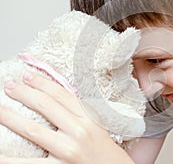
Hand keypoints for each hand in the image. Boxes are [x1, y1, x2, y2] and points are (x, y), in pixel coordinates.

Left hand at [0, 72, 133, 163]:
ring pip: (33, 130)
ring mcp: (68, 150)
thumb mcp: (96, 125)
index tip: (28, 76)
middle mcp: (79, 131)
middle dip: (24, 93)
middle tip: (9, 86)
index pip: (62, 94)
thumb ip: (79, 112)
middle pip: (46, 106)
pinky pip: (28, 163)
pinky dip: (10, 158)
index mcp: (89, 118)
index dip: (43, 83)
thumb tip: (54, 97)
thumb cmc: (103, 149)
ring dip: (10, 117)